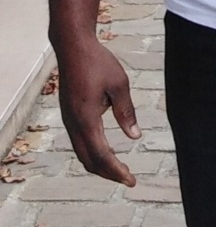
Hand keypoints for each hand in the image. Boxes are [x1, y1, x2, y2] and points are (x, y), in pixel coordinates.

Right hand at [57, 40, 140, 185]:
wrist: (72, 46)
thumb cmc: (97, 62)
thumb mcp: (119, 84)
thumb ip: (126, 111)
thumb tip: (135, 137)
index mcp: (86, 118)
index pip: (101, 154)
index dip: (116, 170)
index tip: (130, 180)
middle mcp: (73, 123)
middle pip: (89, 160)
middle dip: (108, 173)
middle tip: (128, 179)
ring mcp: (69, 119)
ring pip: (82, 152)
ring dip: (100, 164)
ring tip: (119, 168)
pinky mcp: (69, 114)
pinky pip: (79, 141)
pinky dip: (93, 152)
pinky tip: (106, 149)